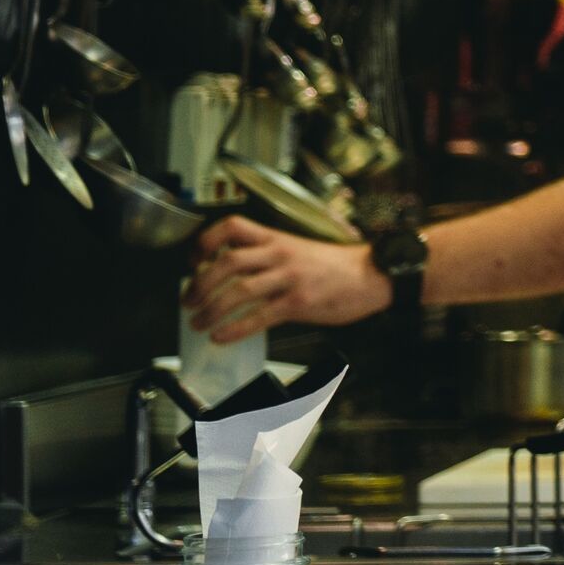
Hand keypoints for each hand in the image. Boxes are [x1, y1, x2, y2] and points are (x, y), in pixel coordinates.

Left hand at [182, 217, 388, 343]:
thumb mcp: (301, 250)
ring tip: (198, 322)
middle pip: (226, 262)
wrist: (376, 275)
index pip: (232, 228)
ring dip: (210, 309)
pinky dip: (234, 329)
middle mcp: (281, 255)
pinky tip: (221, 336)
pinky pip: (258, 317)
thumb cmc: (339, 267)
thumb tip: (235, 278)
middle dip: (199, 284)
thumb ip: (270, 259)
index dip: (204, 242)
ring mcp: (290, 279)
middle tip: (188, 300)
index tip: (193, 261)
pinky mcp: (299, 303)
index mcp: (278, 239)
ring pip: (238, 291)